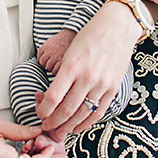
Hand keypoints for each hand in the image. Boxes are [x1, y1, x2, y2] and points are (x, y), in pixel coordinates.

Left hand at [36, 1, 141, 137]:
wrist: (118, 26)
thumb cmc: (91, 35)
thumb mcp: (70, 51)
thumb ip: (62, 75)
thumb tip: (52, 96)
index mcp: (72, 65)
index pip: (53, 97)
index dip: (43, 110)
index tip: (39, 113)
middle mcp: (87, 77)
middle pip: (66, 110)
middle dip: (53, 123)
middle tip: (46, 126)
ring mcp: (102, 84)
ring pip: (82, 115)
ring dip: (68, 127)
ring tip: (59, 131)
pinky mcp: (113, 88)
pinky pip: (98, 112)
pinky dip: (86, 123)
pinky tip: (78, 127)